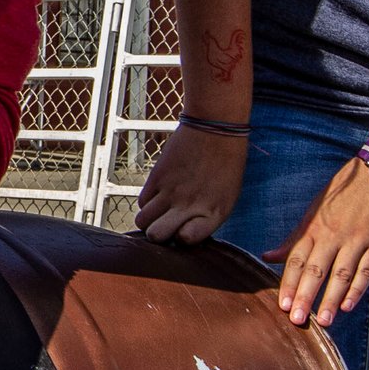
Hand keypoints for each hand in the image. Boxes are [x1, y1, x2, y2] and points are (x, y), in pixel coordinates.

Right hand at [135, 127, 249, 242]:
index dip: (182, 238)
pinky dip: (148, 204)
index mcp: (214, 212)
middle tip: (166, 225)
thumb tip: (183, 233)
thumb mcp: (226, 197)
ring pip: (142, 221)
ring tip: (160, 212)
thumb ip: (206, 217)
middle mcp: (189, 204)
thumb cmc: (226, 165)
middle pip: (156, 235)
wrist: (215, 129)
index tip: (186, 230)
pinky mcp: (157, 177)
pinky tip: (159, 196)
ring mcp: (170, 191)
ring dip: (149, 220)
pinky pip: (142, 202)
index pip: (186, 239)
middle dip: (159, 234)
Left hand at [267, 160, 368, 327]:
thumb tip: (268, 256)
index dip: (289, 282)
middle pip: (316, 269)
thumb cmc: (345, 192)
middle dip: (305, 296)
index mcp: (314, 227)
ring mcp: (357, 239)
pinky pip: (367, 270)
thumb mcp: (314, 209)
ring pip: (342, 273)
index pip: (297, 259)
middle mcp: (333, 234)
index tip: (282, 304)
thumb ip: (294, 237)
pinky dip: (358, 288)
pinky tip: (349, 305)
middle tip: (297, 319)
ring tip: (324, 320)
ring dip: (332, 298)